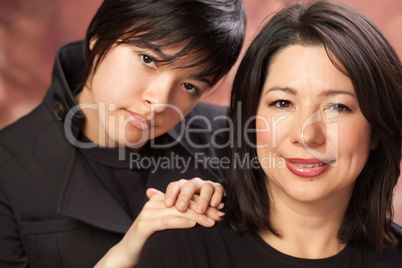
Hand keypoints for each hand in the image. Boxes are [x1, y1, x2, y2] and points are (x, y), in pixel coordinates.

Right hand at [95, 189, 216, 267]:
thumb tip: (198, 216)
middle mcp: (153, 203)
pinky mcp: (144, 225)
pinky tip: (192, 224)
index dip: (203, 202)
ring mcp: (148, 213)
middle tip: (219, 214)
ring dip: (196, 215)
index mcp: (159, 200)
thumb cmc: (148, 241)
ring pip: (177, 211)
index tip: (219, 207)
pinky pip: (165, 221)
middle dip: (204, 208)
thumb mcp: (163, 225)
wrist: (126, 253)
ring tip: (211, 220)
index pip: (185, 198)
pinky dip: (180, 222)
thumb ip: (176, 217)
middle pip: (183, 203)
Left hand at [163, 177, 225, 219]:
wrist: (206, 207)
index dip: (171, 195)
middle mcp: (194, 183)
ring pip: (205, 187)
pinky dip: (217, 196)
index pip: (174, 186)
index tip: (167, 205)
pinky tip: (214, 205)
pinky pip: (218, 189)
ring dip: (202, 199)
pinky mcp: (218, 188)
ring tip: (199, 211)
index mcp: (182, 186)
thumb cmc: (188, 206)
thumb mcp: (175, 202)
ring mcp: (207, 185)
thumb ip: (163, 198)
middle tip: (180, 209)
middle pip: (189, 186)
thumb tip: (148, 192)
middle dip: (185, 197)